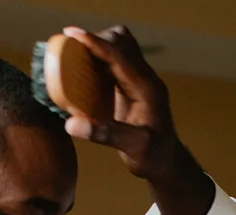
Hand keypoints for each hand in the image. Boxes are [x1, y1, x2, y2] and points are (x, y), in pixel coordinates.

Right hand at [56, 25, 215, 214]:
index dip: (95, 42)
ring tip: (72, 54)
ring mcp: (139, 81)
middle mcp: (145, 79)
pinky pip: (115, 61)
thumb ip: (105, 135)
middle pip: (122, 43)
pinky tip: (81, 68)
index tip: (70, 32)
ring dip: (98, 45)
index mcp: (147, 88)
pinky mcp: (131, 86)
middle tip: (69, 49)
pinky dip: (98, 57)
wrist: (166, 162)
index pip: (120, 57)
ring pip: (120, 48)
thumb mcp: (132, 148)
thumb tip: (71, 124)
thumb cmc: (153, 156)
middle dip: (96, 39)